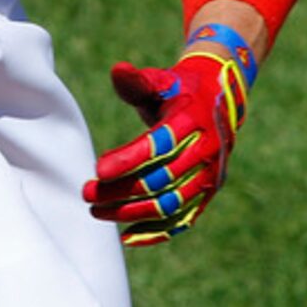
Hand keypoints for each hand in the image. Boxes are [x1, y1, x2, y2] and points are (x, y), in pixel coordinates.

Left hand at [83, 51, 250, 244]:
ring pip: (170, 204)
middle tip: (87, 193)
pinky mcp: (208, 193)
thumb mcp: (160, 80)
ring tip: (97, 211)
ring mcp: (209, 177)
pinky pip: (184, 219)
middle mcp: (205, 152)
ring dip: (132, 212)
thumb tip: (117, 70)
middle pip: (160, 179)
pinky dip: (157, 232)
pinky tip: (128, 237)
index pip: (159, 145)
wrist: (220, 102)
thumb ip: (137, 81)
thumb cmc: (177, 90)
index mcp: (192, 121)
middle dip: (121, 190)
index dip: (129, 159)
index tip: (98, 169)